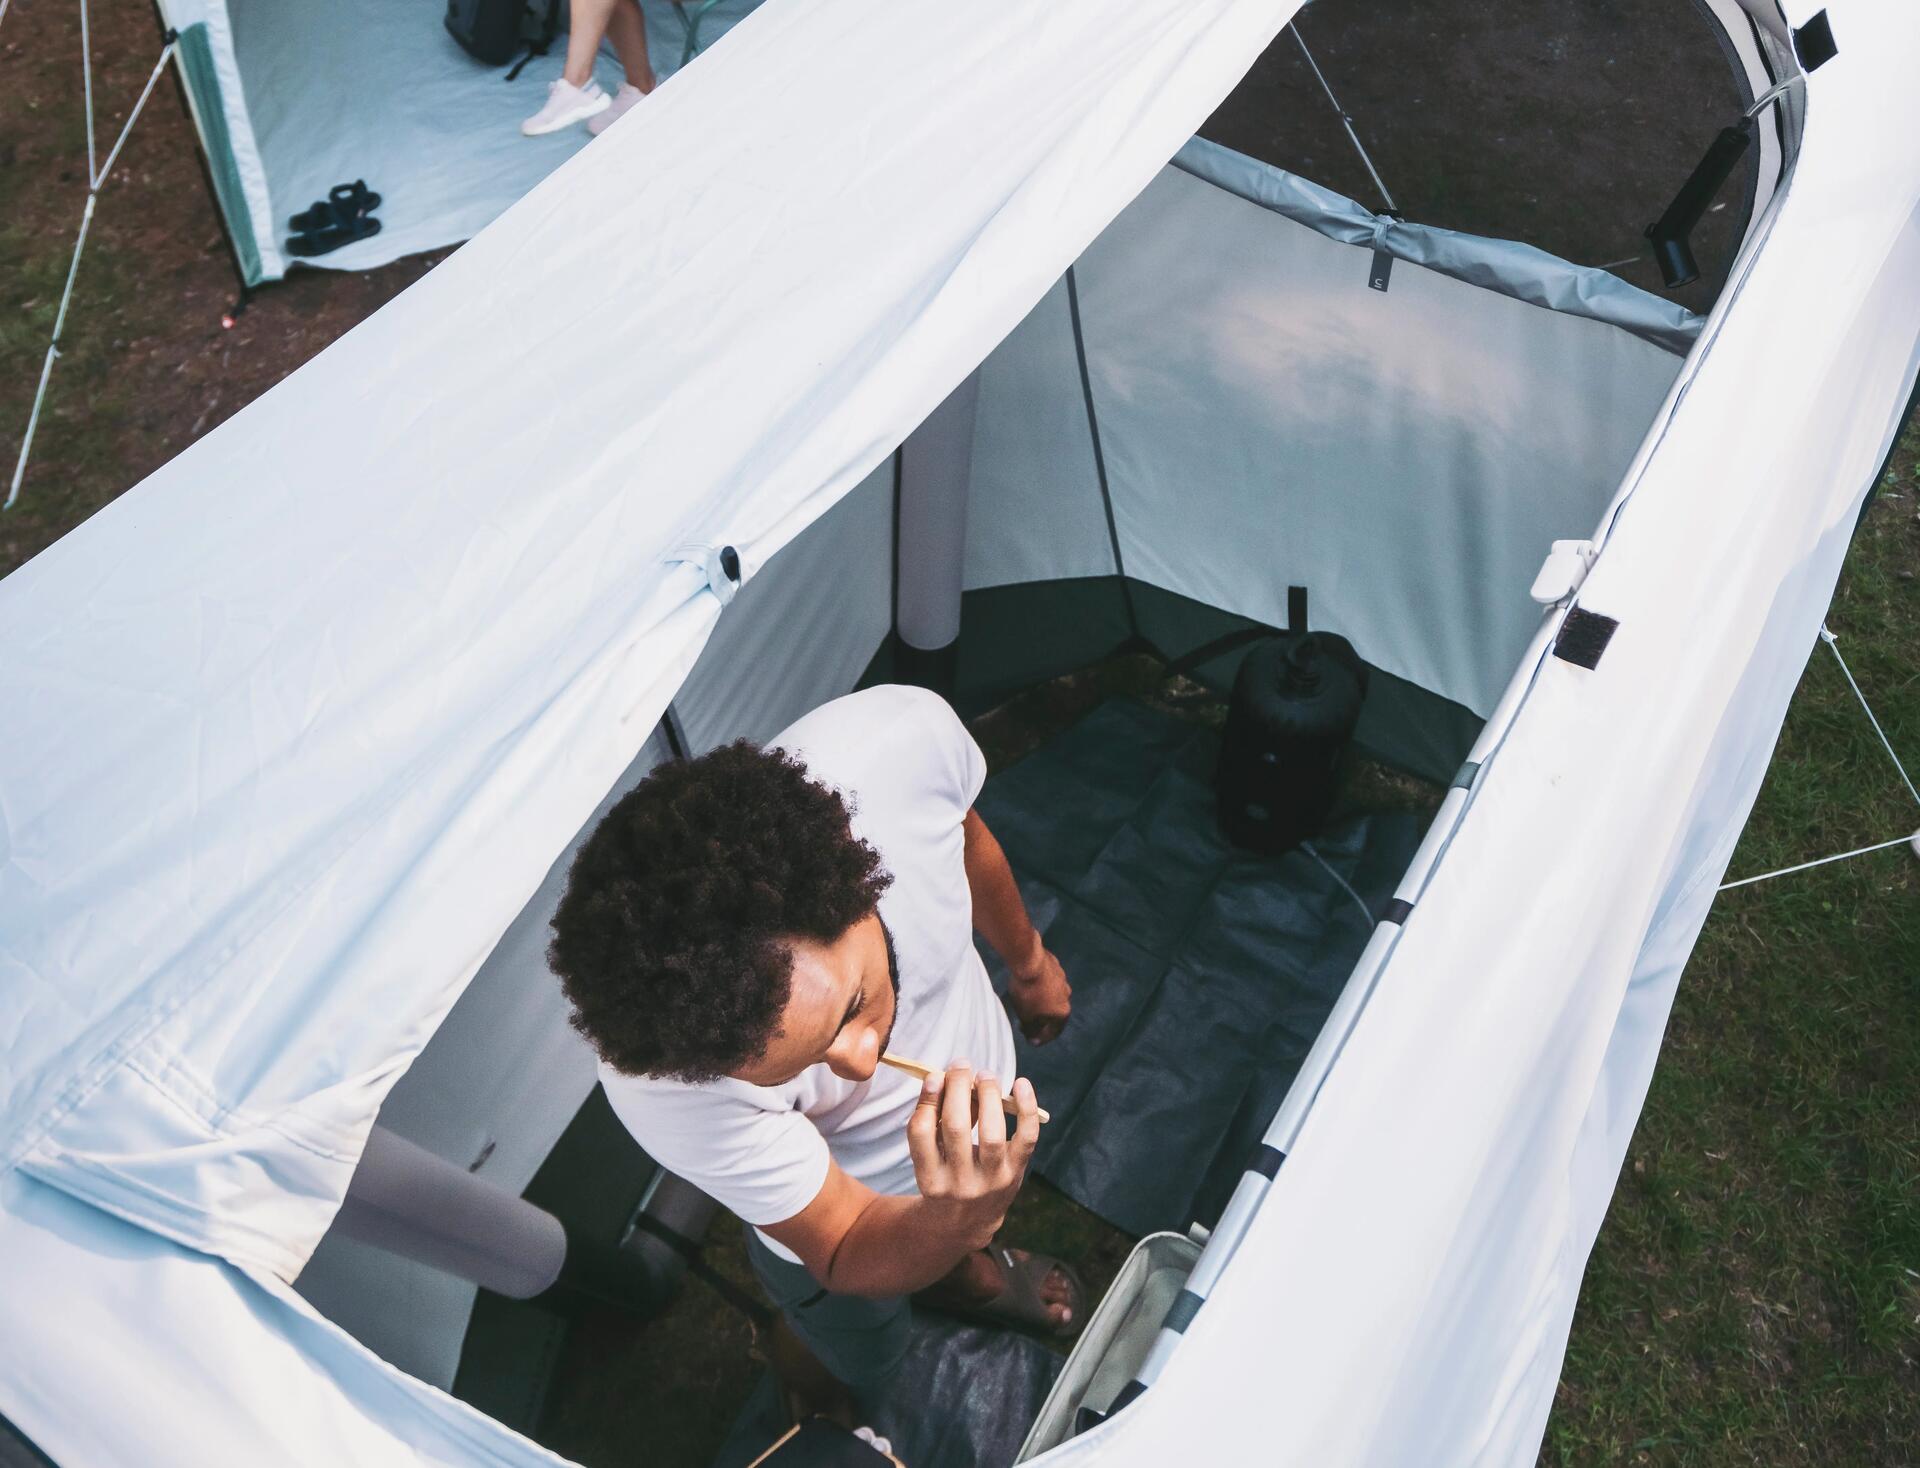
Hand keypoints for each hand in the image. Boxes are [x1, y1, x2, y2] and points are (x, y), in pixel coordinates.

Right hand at [906, 1062, 1040, 1248]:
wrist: (968, 1221)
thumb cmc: (946, 1175)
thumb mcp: (929, 1158)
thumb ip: (932, 1121)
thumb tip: (942, 1077)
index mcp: (929, 1179)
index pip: (921, 1133)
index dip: (927, 1100)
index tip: (934, 1076)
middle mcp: (959, 1183)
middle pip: (955, 1127)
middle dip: (957, 1088)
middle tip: (960, 1066)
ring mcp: (990, 1181)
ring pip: (991, 1132)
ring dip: (987, 1095)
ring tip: (984, 1075)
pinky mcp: (1015, 1174)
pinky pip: (1025, 1138)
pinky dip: (1026, 1108)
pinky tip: (1021, 1084)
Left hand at [1008, 939, 1070, 1044]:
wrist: (1028, 961)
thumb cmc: (1028, 993)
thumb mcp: (1027, 1017)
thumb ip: (1032, 1030)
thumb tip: (1034, 1039)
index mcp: (1063, 1012)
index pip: (1054, 1031)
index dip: (1041, 1038)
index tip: (1030, 1039)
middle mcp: (1067, 996)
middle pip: (1053, 1013)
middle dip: (1040, 1019)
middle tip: (1025, 1021)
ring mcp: (1062, 979)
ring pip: (1051, 995)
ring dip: (1040, 1001)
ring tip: (1025, 1001)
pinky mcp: (1054, 965)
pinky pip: (1046, 980)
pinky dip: (1039, 986)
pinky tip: (1028, 985)